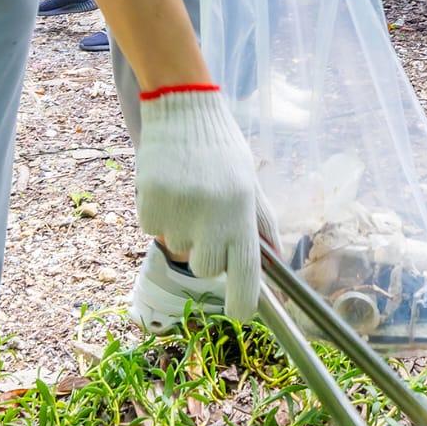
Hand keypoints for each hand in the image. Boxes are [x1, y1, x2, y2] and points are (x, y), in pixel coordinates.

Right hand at [133, 87, 272, 319]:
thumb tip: (277, 264)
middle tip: (208, 220)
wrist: (184, 110)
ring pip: (178, 248)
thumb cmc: (223, 151)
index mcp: (241, 213)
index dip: (244, 303)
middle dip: (207, 254)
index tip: (243, 315)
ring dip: (183, 230)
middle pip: (206, 270)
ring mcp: (177, 214)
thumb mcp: (251, 185)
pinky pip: (154, 230)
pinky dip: (160, 216)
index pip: (245, 274)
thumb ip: (263, 226)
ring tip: (189, 194)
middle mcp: (210, 218)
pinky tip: (169, 188)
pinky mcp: (149, 206)